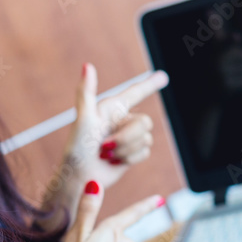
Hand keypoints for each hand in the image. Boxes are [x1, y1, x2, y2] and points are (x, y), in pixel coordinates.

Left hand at [38, 62, 168, 232]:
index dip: (150, 84)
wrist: (80, 176)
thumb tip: (87, 65)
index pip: (136, 92)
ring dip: (124, 150)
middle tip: (104, 146)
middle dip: (126, 138)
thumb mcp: (83, 119)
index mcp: (112, 108)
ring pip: (146, 139)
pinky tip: (114, 161)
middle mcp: (122, 120)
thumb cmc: (77, 148)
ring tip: (105, 154)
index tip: (164, 77)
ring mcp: (127, 137)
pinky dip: (129, 159)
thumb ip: (86, 92)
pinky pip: (144, 152)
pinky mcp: (131, 153)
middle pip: (145, 122)